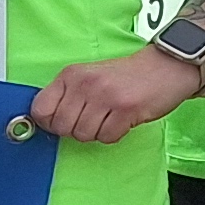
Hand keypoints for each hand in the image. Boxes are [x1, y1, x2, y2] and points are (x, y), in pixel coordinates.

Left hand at [25, 43, 204, 144]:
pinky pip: (107, 137)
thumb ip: (68, 96)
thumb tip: (46, 122)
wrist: (165, 67)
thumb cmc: (125, 76)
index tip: (62, 121)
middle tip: (93, 119)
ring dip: (96, 133)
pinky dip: (114, 134)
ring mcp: (105, 96)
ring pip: (83, 135)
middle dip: (75, 130)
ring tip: (109, 117)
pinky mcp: (125, 109)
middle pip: (62, 127)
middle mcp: (85, 84)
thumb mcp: (89, 77)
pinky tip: (122, 120)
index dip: (49, 122)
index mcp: (71, 75)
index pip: (40, 109)